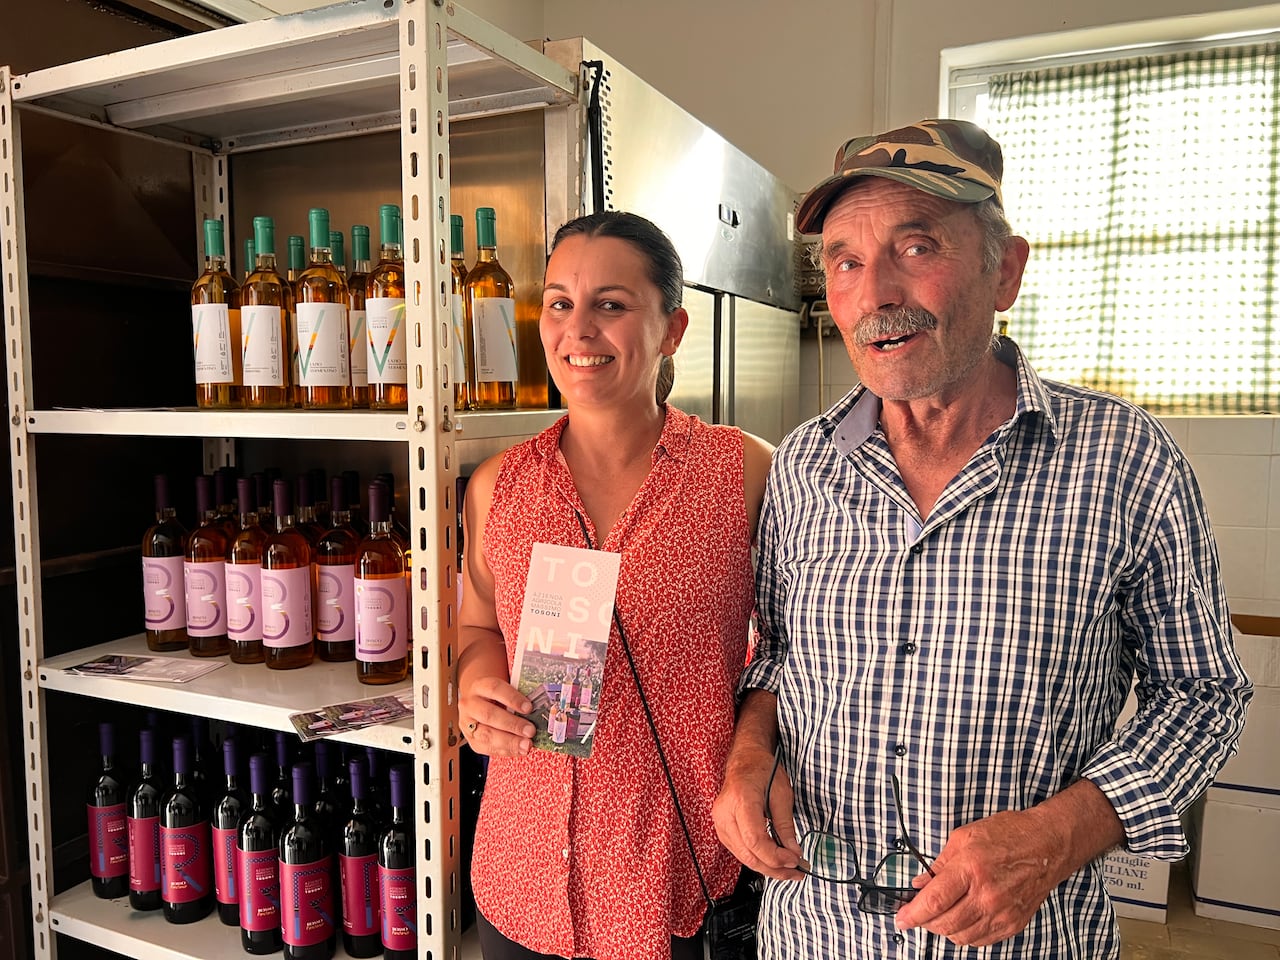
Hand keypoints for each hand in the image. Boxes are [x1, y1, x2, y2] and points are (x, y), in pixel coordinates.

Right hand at [459, 675, 534, 757]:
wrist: (478, 704)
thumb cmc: (497, 697)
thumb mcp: (504, 691)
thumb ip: (516, 698)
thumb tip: (538, 710)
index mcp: (479, 687)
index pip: (494, 689)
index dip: (512, 698)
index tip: (529, 707)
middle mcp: (470, 705)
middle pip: (489, 714)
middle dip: (512, 724)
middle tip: (530, 731)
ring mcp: (467, 724)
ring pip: (486, 734)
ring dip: (509, 742)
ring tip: (526, 745)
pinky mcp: (471, 740)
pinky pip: (488, 748)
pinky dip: (506, 750)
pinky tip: (519, 750)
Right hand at [713, 748, 805, 881]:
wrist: (745, 761)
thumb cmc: (763, 770)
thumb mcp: (782, 794)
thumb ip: (786, 825)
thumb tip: (793, 852)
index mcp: (741, 800)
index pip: (755, 840)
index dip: (776, 856)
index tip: (795, 860)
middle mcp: (725, 814)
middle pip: (748, 854)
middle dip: (774, 868)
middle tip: (797, 872)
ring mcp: (720, 823)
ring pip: (743, 858)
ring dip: (767, 868)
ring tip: (788, 869)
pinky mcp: (722, 829)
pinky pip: (739, 852)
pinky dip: (757, 859)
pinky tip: (772, 860)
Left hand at [893, 806, 1066, 946]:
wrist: (1048, 844)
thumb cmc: (1008, 835)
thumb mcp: (964, 837)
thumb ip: (939, 864)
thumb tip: (919, 884)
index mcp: (971, 869)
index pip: (934, 901)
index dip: (912, 914)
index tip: (901, 918)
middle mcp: (987, 895)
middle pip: (945, 924)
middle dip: (924, 923)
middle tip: (916, 915)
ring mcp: (1002, 913)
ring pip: (961, 937)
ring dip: (944, 930)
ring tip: (938, 915)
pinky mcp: (1013, 924)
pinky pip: (981, 940)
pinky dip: (965, 934)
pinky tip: (961, 919)